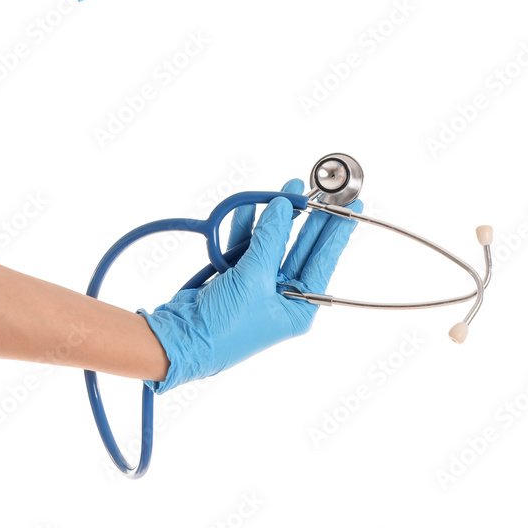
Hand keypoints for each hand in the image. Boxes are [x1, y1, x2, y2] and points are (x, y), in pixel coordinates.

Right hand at [139, 180, 361, 391]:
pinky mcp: (232, 278)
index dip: (337, 233)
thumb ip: (270, 239)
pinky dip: (247, 226)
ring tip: (290, 188)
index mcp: (297, 308)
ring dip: (277, 217)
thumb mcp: (252, 280)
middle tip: (325, 193)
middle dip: (311, 219)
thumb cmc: (221, 328)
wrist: (177, 340)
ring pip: (272, 243)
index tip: (350, 208)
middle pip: (301, 249)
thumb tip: (283, 207)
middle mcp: (281, 297)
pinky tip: (253, 206)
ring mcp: (256, 286)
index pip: (323, 263)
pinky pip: (245, 245)